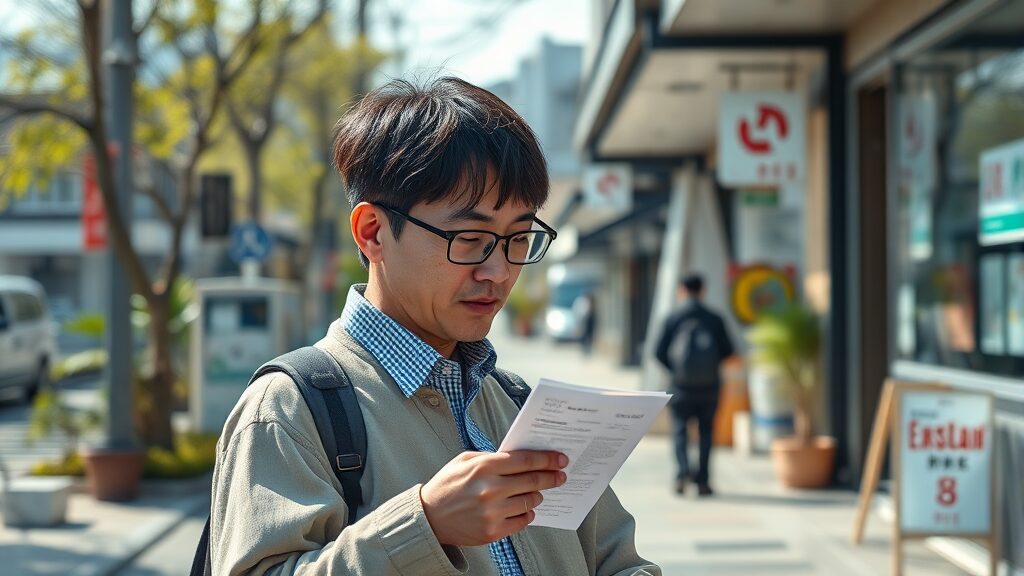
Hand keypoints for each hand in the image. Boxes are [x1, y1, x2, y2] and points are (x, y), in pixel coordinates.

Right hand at [419, 450, 567, 545]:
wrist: (429, 517)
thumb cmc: (446, 486)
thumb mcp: (464, 460)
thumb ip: (490, 457)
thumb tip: (519, 458)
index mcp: (483, 467)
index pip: (525, 460)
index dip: (546, 459)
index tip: (559, 459)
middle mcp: (490, 489)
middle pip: (533, 481)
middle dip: (551, 477)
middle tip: (560, 476)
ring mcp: (492, 512)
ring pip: (530, 502)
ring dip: (537, 496)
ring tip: (536, 492)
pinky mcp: (493, 531)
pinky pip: (522, 521)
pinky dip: (527, 514)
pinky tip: (524, 509)